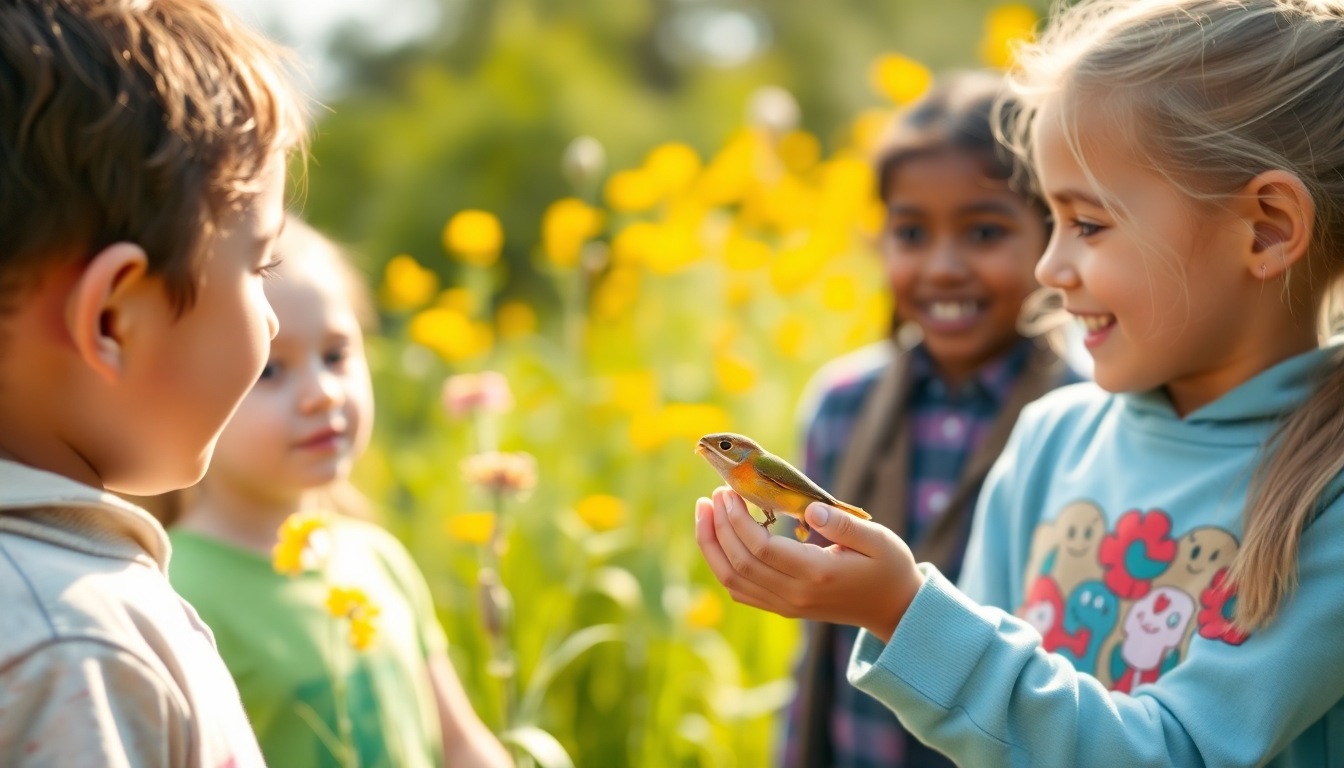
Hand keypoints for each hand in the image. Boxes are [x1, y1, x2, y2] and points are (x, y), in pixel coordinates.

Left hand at [694, 487, 924, 642]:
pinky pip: (741, 591)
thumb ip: (844, 524)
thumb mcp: (878, 540)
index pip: (761, 548)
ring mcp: (787, 605)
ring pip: (733, 579)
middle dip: (719, 526)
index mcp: (816, 573)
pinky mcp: (783, 607)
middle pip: (740, 563)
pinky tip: (718, 539)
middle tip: (714, 494)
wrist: (893, 608)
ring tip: (705, 511)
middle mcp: (795, 594)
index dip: (737, 519)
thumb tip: (810, 509)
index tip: (729, 491)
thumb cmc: (888, 567)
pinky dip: (722, 565)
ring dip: (712, 545)